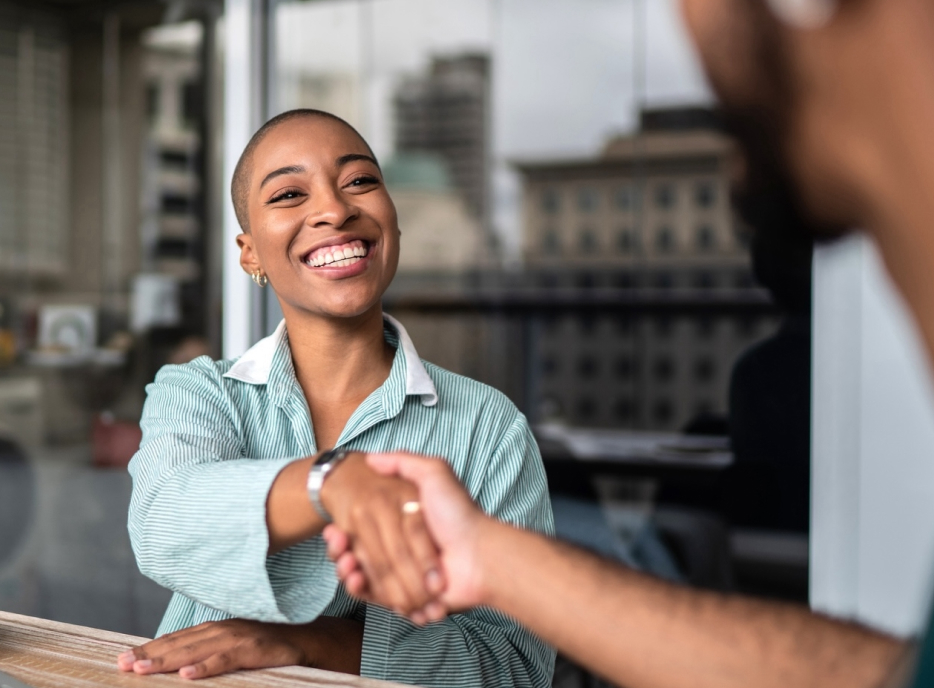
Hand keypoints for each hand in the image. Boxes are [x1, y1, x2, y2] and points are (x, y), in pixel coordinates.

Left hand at [116, 617, 362, 679]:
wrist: (310, 642)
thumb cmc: (269, 649)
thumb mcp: (235, 649)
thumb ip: (210, 653)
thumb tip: (180, 667)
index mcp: (216, 629)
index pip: (177, 638)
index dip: (150, 647)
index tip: (122, 657)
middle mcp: (224, 628)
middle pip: (180, 642)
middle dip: (149, 654)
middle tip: (122, 664)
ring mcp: (240, 637)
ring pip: (197, 649)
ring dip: (168, 660)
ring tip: (142, 669)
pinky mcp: (256, 649)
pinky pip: (227, 659)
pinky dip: (207, 666)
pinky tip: (187, 675)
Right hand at [324, 452, 491, 621]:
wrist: (479, 554)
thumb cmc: (458, 513)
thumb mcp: (434, 474)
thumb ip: (404, 462)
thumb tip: (371, 457)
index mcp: (403, 527)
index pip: (363, 531)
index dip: (344, 532)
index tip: (334, 528)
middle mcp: (402, 552)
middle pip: (359, 555)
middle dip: (341, 551)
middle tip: (335, 543)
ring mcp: (404, 576)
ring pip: (362, 576)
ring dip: (347, 570)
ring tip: (344, 561)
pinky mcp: (406, 599)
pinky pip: (375, 598)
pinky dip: (361, 590)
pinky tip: (354, 577)